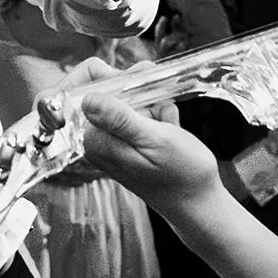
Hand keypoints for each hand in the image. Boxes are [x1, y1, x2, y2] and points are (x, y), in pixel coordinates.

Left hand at [63, 74, 220, 209]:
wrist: (198, 201)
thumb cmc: (181, 174)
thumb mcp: (154, 140)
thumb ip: (120, 119)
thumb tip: (88, 100)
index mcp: (95, 141)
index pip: (79, 93)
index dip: (102, 76)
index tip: (127, 78)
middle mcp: (98, 141)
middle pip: (103, 91)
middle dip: (132, 86)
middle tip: (157, 98)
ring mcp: (113, 140)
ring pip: (125, 98)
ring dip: (150, 100)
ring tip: (166, 119)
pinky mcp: (128, 141)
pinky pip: (137, 112)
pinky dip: (156, 112)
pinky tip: (169, 125)